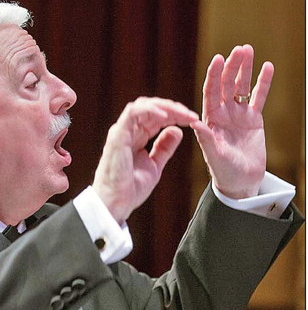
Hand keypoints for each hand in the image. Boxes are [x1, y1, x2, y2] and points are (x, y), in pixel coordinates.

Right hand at [93, 97, 198, 223]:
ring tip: (183, 114)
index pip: (155, 117)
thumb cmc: (131, 188)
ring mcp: (121, 132)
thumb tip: (177, 130)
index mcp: (135, 137)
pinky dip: (150, 110)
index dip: (175, 115)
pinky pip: (132, 113)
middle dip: (173, 108)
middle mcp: (127, 131)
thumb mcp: (155, 165)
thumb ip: (164, 148)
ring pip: (142, 106)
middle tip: (191, 116)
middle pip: (150, 108)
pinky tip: (166, 117)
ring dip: (165, 107)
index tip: (193, 120)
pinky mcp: (117, 136)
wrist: (118, 203)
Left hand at [191, 44, 273, 198]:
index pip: (211, 93)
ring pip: (241, 87)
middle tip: (239, 49)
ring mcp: (237, 115)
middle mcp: (222, 114)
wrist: (241, 181)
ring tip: (248, 50)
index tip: (218, 59)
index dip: (214, 75)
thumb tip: (195, 122)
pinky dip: (263, 83)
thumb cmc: (224, 171)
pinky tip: (267, 67)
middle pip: (226, 85)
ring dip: (244, 69)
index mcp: (210, 120)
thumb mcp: (214, 155)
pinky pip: (258, 97)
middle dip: (231, 67)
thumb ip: (206, 139)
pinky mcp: (253, 120)